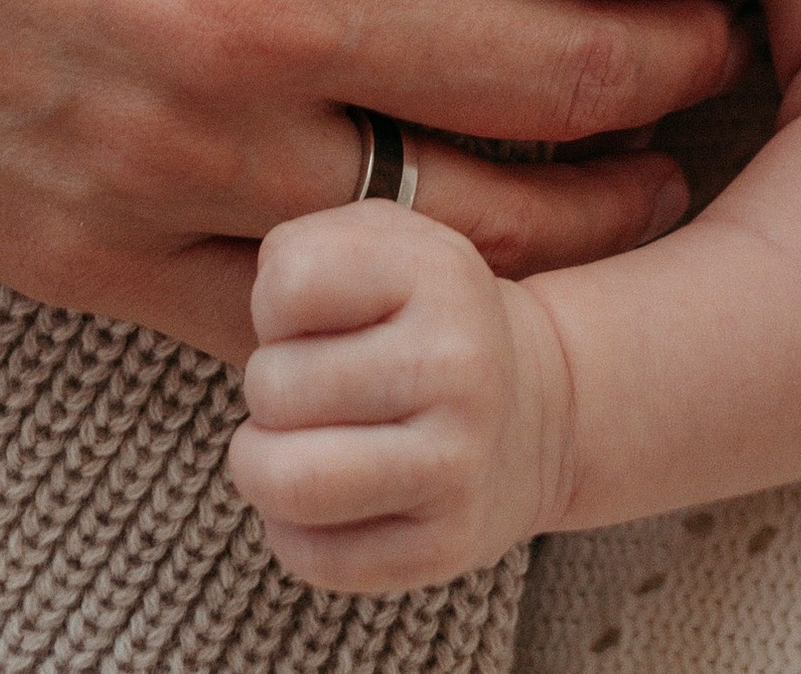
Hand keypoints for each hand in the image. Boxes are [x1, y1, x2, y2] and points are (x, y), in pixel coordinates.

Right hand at [0, 0, 737, 361]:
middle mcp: (264, 8)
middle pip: (558, 80)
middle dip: (674, 68)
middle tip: (715, 49)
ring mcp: (184, 153)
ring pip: (467, 230)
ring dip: (591, 216)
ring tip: (640, 181)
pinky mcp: (99, 255)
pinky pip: (307, 312)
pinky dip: (405, 300)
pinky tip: (451, 266)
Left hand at [233, 202, 575, 592]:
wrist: (538, 410)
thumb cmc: (426, 317)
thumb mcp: (388, 242)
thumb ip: (309, 247)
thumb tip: (265, 311)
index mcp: (438, 275)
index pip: (287, 284)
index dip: (273, 305)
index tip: (310, 319)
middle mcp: (457, 368)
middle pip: (272, 387)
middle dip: (267, 388)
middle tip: (310, 388)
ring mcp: (456, 467)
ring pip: (285, 482)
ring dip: (262, 464)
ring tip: (294, 445)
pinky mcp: (443, 549)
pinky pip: (311, 557)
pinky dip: (290, 529)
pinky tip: (325, 498)